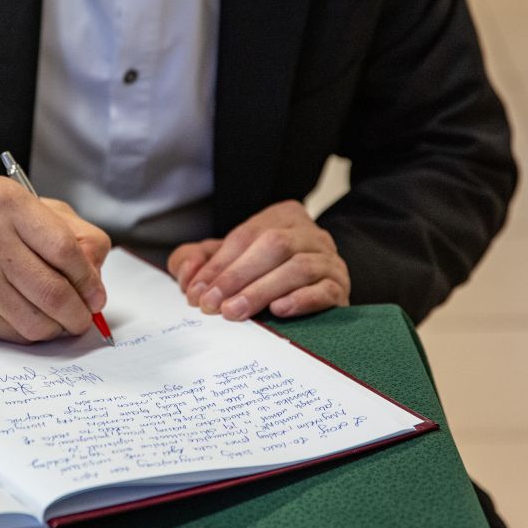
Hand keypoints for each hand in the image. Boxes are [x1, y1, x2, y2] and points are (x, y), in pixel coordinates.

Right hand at [0, 178, 110, 342]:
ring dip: (58, 328)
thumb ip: (84, 239)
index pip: (64, 250)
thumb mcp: (50, 211)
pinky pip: (15, 333)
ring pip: (34, 322)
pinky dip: (34, 332)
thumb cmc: (8, 223)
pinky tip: (36, 316)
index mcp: (10, 204)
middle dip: (78, 314)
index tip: (97, 296)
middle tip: (85, 317)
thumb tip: (95, 285)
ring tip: (62, 318)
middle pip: (50, 292)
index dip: (88, 280)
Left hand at [167, 200, 349, 319]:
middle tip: (213, 305)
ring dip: (262, 291)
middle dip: (238, 277)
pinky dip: (301, 299)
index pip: (246, 236)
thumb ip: (200, 260)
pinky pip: (324, 290)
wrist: (316, 291)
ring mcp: (329, 258)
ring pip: (298, 267)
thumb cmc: (265, 274)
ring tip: (235, 311)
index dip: (218, 264)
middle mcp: (310, 233)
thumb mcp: (229, 260)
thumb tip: (187, 275)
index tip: (196, 291)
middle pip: (273, 246)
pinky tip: (278, 310)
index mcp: (282, 216)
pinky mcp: (340, 287)